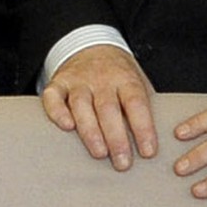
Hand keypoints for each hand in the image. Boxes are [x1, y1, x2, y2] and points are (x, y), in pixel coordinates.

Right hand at [41, 44, 156, 170]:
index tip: (148, 152)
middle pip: (108, 108)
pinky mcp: (58, 83)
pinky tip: (66, 127)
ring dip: (90, 131)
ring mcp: (78, 80)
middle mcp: (101, 78)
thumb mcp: (137, 80)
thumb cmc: (118, 73)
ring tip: (100, 153)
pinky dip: (57, 112)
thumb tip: (152, 141)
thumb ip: (144, 105)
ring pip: (81, 105)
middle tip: (122, 163)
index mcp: (125, 78)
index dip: (143, 128)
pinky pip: (53, 97)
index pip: (136, 103)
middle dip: (116, 138)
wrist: (91, 44)